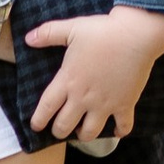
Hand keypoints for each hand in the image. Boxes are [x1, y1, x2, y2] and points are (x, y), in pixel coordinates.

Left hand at [26, 3, 163, 143]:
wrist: (136, 34)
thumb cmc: (102, 31)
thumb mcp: (71, 28)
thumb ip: (48, 34)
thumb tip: (28, 38)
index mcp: (68, 80)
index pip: (46, 108)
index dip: (39, 120)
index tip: (36, 126)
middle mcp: (84, 98)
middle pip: (65, 126)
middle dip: (59, 131)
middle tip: (60, 129)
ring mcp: (105, 104)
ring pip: (90, 132)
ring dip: (84, 135)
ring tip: (82, 130)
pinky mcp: (125, 104)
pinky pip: (123, 126)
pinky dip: (120, 131)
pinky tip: (116, 130)